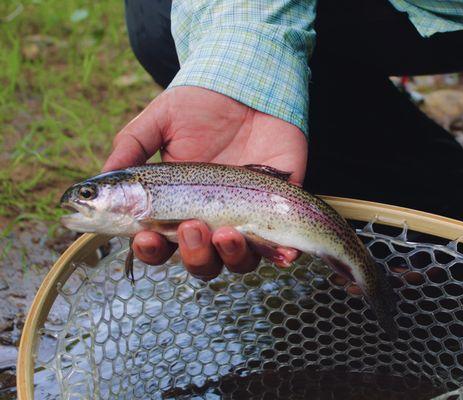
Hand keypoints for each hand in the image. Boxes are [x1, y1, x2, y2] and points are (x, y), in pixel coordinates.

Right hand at [103, 86, 306, 278]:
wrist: (250, 85)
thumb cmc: (203, 103)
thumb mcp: (160, 119)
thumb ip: (132, 146)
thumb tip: (103, 178)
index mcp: (178, 205)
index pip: (160, 243)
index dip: (150, 249)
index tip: (146, 237)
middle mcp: (211, 218)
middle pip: (200, 261)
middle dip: (193, 254)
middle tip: (192, 226)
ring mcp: (247, 216)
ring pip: (238, 260)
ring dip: (230, 256)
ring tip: (227, 232)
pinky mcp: (280, 208)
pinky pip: (284, 244)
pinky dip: (283, 256)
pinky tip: (284, 255)